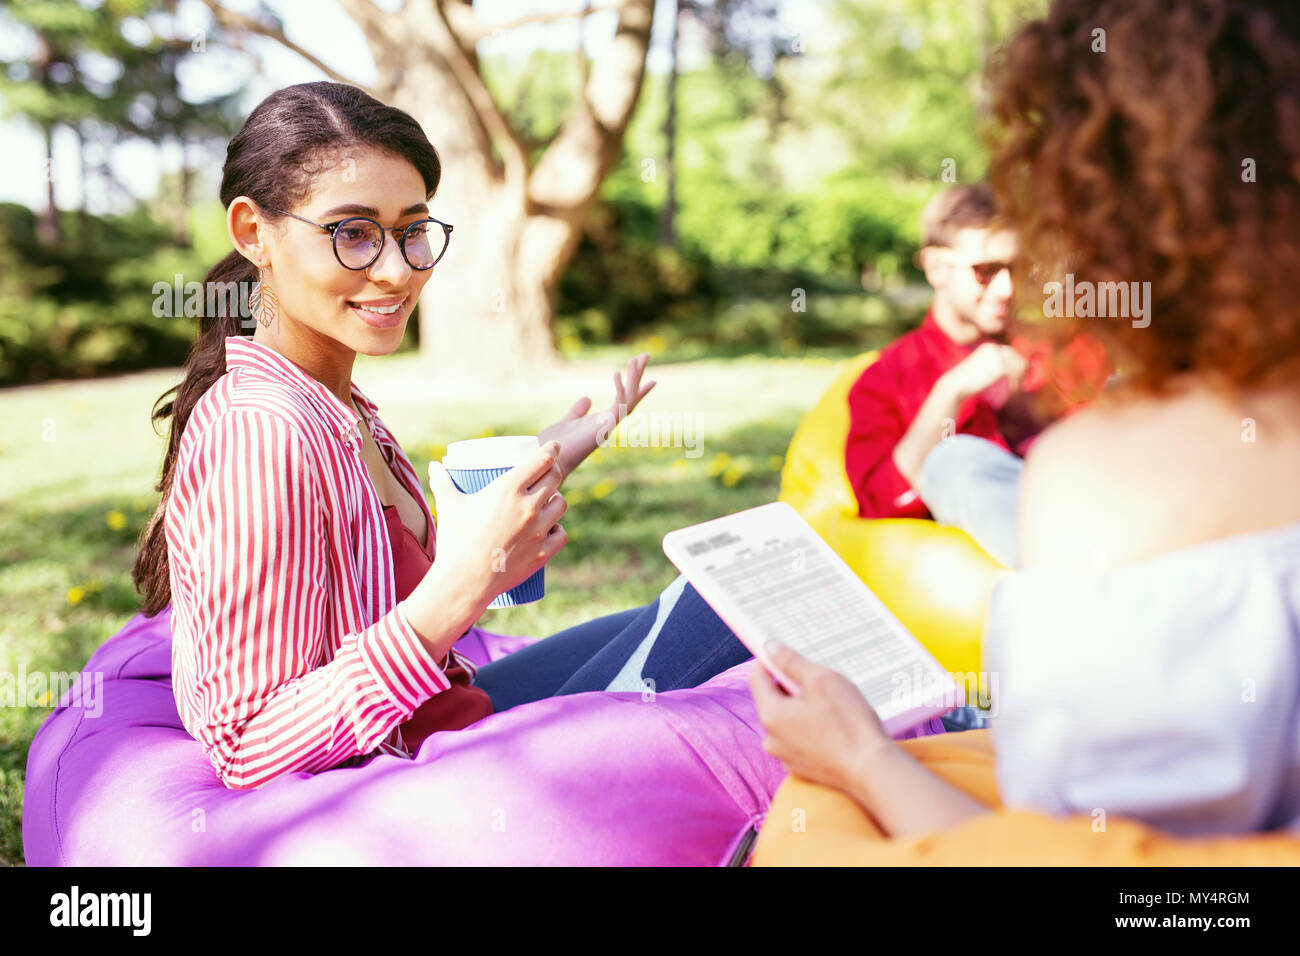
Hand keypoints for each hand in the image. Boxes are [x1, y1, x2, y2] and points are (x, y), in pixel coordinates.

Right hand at [426, 441, 567, 606]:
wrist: (463, 581)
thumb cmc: (454, 540)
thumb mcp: (448, 505)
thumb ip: (441, 482)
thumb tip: (434, 466)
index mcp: (508, 489)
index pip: (541, 461)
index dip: (552, 450)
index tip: (554, 447)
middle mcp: (528, 507)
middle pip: (555, 478)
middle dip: (554, 471)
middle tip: (548, 472)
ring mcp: (539, 530)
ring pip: (561, 504)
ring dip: (556, 499)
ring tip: (549, 500)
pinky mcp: (543, 552)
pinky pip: (561, 533)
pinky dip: (557, 529)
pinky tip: (552, 527)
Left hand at [537, 352, 656, 479]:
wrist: (550, 459)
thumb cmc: (557, 444)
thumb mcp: (569, 420)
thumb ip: (579, 410)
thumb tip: (587, 399)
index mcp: (603, 421)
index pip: (625, 401)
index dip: (638, 390)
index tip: (653, 379)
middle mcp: (609, 423)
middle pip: (630, 395)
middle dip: (638, 375)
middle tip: (646, 355)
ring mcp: (609, 425)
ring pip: (628, 398)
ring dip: (633, 378)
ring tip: (636, 358)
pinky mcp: (604, 427)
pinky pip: (617, 405)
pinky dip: (619, 390)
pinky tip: (617, 373)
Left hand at [749, 641, 893, 795]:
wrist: (872, 771)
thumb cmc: (849, 724)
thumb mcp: (821, 681)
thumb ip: (792, 662)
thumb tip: (770, 648)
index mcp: (771, 715)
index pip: (758, 679)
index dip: (770, 661)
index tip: (785, 652)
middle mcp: (772, 739)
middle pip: (773, 700)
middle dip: (791, 686)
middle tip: (818, 680)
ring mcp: (786, 756)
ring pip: (787, 720)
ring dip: (802, 707)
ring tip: (831, 705)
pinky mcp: (802, 767)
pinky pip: (799, 739)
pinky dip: (810, 728)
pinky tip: (834, 726)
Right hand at [943, 342, 1027, 400]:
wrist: (956, 384)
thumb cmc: (968, 381)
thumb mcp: (982, 368)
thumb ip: (995, 365)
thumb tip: (1013, 369)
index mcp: (990, 347)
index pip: (1011, 353)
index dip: (1016, 365)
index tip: (1016, 378)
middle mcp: (995, 348)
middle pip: (1018, 358)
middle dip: (1021, 371)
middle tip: (1017, 384)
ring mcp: (998, 356)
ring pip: (1021, 366)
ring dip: (1020, 378)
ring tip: (1014, 388)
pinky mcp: (1001, 367)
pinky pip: (1016, 374)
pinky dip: (1016, 383)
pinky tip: (1011, 390)